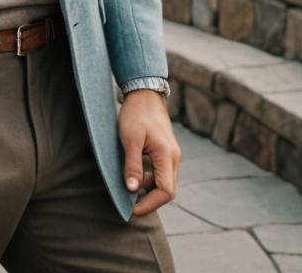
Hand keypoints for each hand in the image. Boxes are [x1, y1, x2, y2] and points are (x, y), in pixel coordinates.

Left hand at [118, 89, 180, 216]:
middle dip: (150, 200)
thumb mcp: (130, 139)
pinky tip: (134, 176)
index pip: (166, 191)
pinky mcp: (165, 151)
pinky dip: (149, 179)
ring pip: (164, 182)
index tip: (132, 209)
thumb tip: (132, 190)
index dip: (149, 204)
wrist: (144, 93)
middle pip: (168, 190)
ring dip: (148, 189)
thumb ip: (133, 165)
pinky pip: (160, 172)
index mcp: (167, 156)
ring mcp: (171, 155)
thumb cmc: (136, 114)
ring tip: (128, 189)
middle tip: (129, 204)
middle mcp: (173, 158)